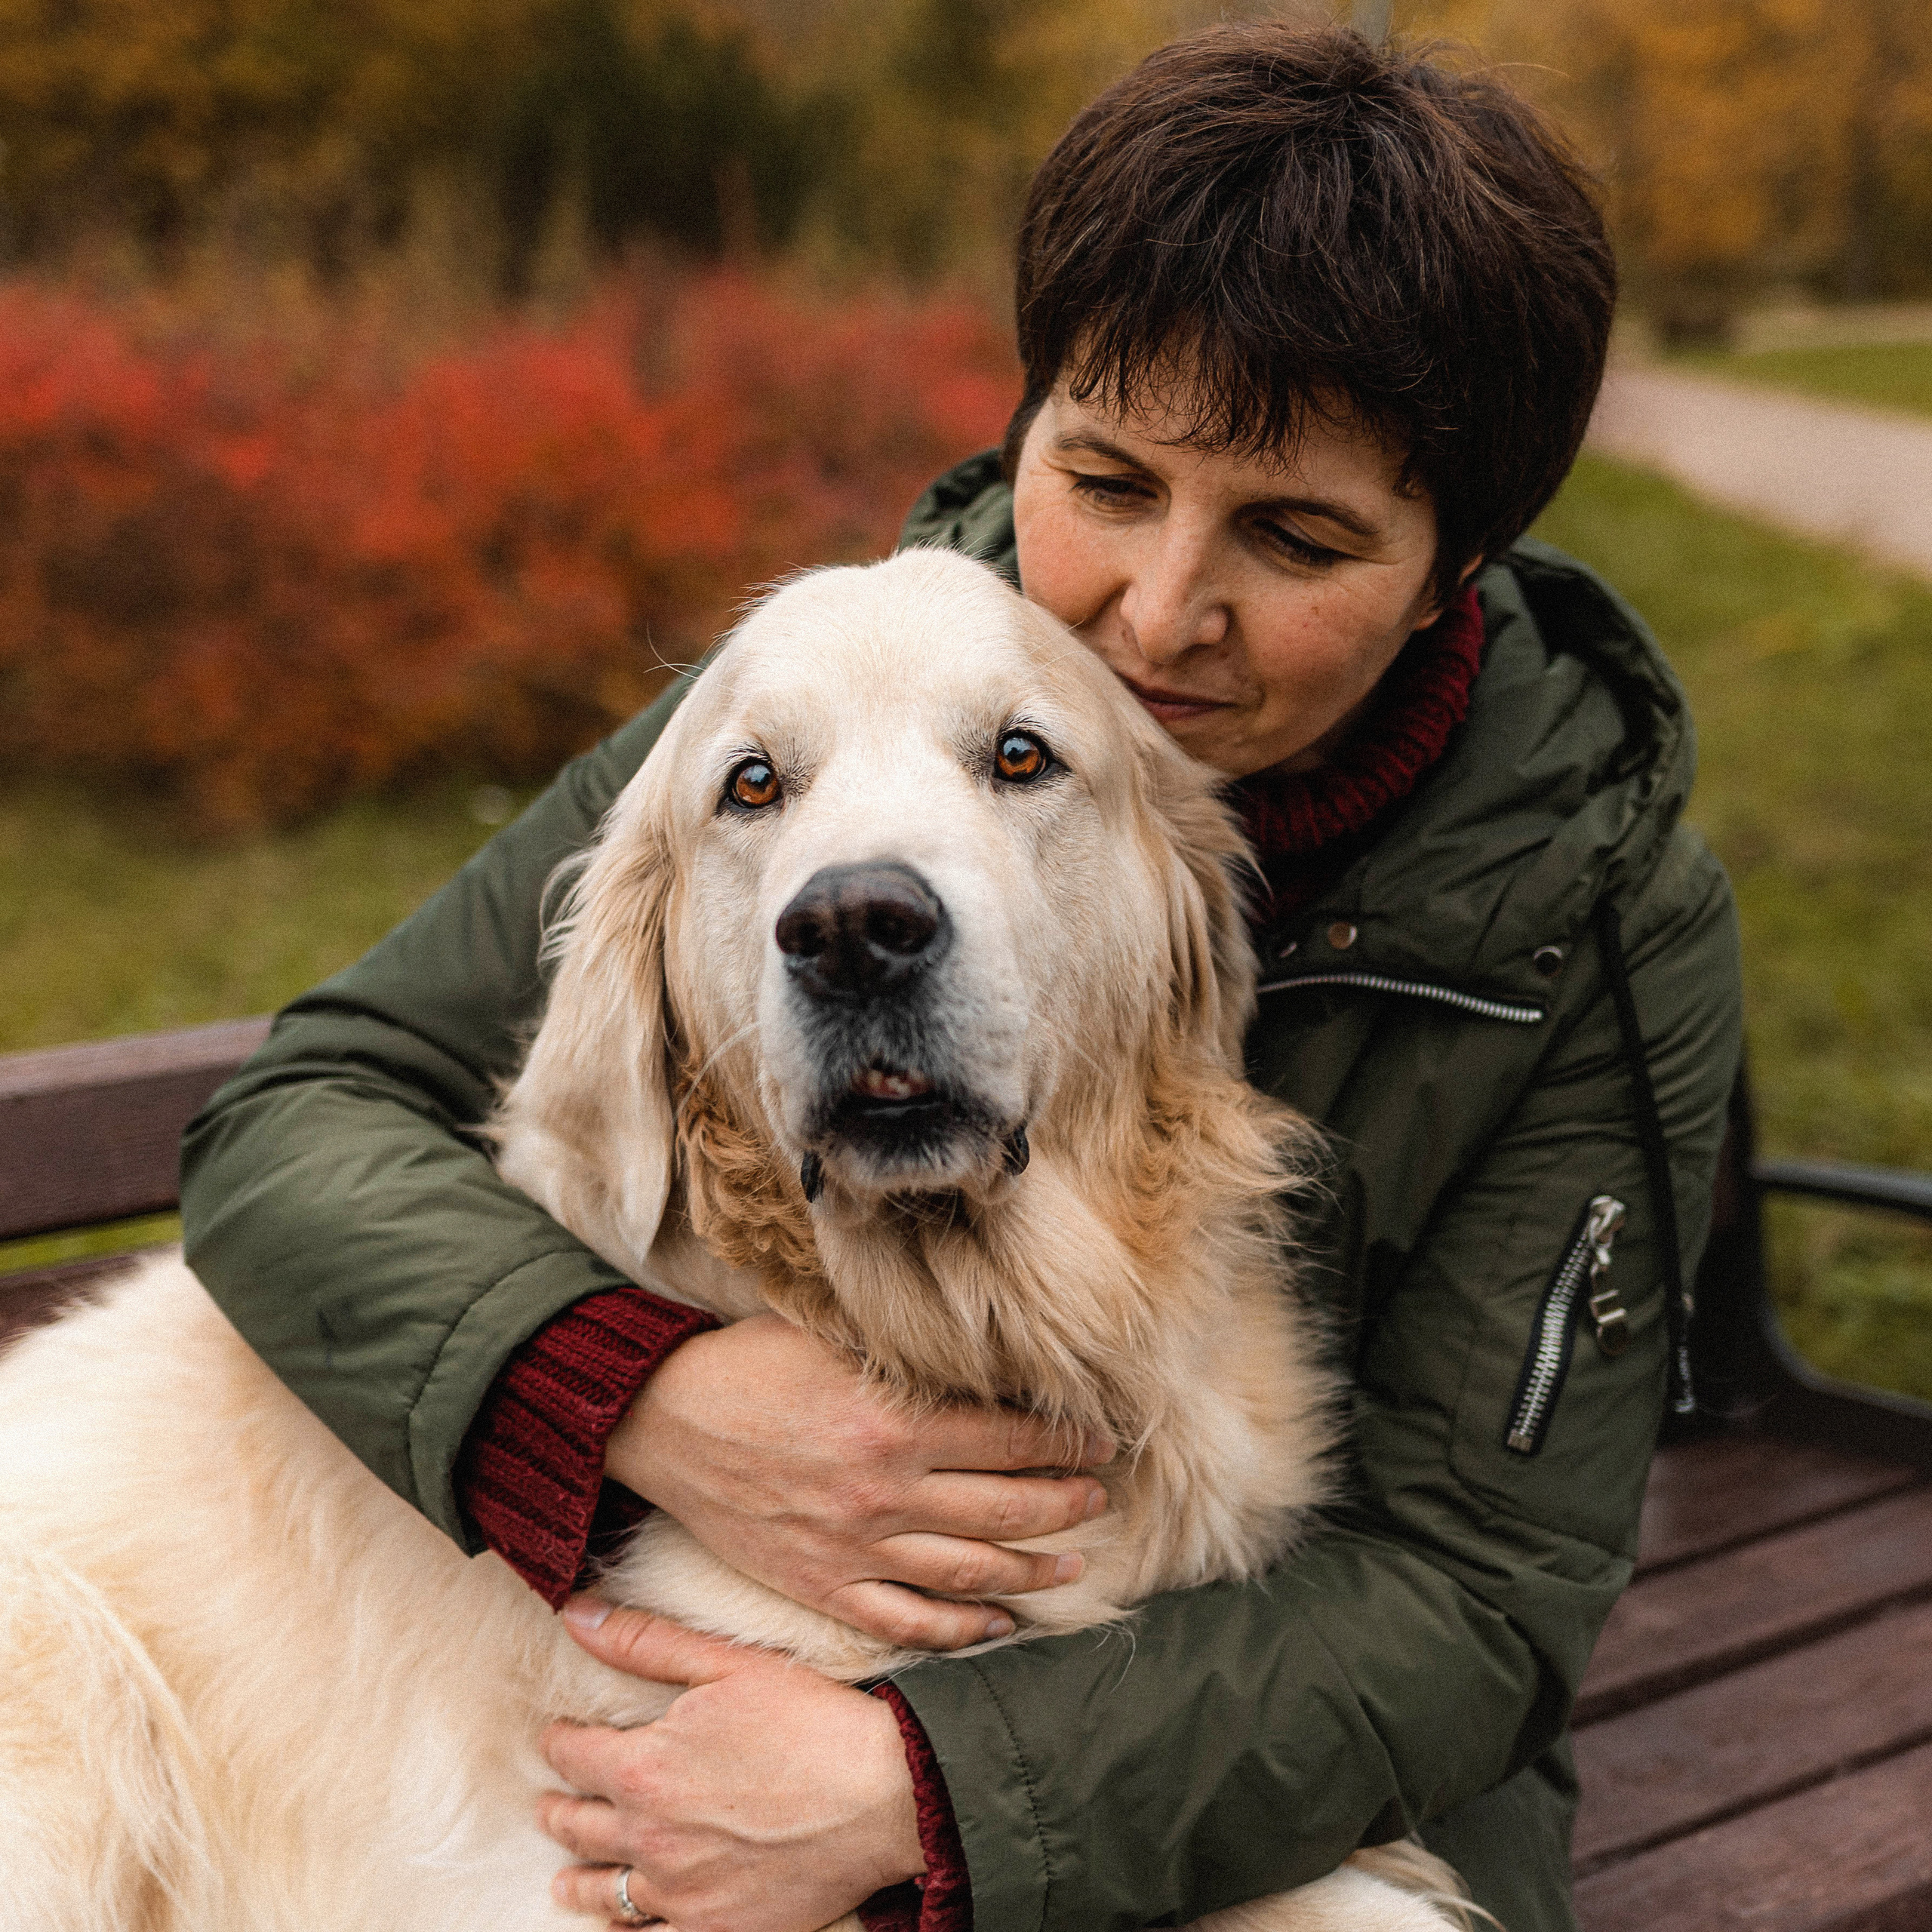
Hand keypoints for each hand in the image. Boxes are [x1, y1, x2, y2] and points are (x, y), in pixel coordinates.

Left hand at [541, 1600, 919, 1931]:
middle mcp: (649, 1837)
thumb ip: (645, 1642)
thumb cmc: (811, 1721)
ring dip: (579, 1881)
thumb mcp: (728, 1663)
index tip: (556, 1737)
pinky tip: (624, 1925)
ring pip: (604, 1894)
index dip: (559, 1741)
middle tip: (551, 1806)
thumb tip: (575, 1615)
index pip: (573, 1755)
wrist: (883, 1795)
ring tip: (567, 1879)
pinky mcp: (716, 1929)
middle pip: (579, 1826)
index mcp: (644, 1768)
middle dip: (560, 1811)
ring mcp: (681, 1893)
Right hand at [604, 1313, 1111, 1648]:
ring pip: (970, 1570)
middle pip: (1006, 1507)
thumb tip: (982, 1361)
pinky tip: (997, 1622)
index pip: (1011, 1436)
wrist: (664, 1420)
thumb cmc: (750, 1366)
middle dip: (1066, 1502)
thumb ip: (908, 1360)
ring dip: (1032, 1569)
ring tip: (1071, 1563)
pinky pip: (907, 1620)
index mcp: (895, 1420)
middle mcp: (885, 1490)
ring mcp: (855, 1546)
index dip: (1066, 1439)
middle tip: (1099, 1497)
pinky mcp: (823, 1584)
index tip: (1099, 1438)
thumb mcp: (834, 1340)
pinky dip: (960, 1627)